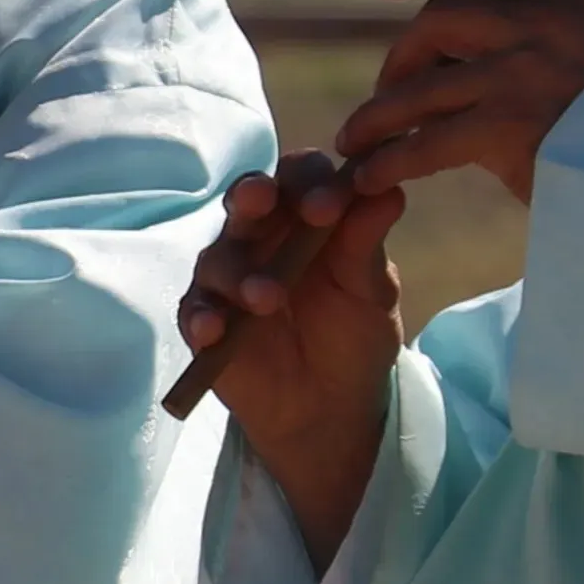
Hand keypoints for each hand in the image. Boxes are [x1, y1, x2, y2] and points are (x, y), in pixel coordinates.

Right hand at [177, 153, 408, 567]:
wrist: (332, 407)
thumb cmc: (354, 336)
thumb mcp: (370, 292)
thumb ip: (367, 245)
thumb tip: (388, 192)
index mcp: (304, 217)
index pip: (299, 177)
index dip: (309, 181)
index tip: (329, 206)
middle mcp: (260, 237)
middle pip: (246, 200)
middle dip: (252, 197)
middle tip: (262, 201)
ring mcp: (227, 277)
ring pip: (217, 257)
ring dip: (238, 272)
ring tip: (266, 299)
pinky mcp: (203, 319)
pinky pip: (194, 311)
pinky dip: (202, 317)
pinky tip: (214, 330)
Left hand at [327, 0, 583, 207]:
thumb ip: (536, 38)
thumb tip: (451, 43)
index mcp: (566, 0)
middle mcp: (543, 23)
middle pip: (438, 20)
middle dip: (399, 59)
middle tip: (384, 99)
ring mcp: (523, 71)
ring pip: (421, 87)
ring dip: (376, 118)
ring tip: (354, 147)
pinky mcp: (508, 125)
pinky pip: (426, 140)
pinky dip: (391, 160)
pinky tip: (373, 178)